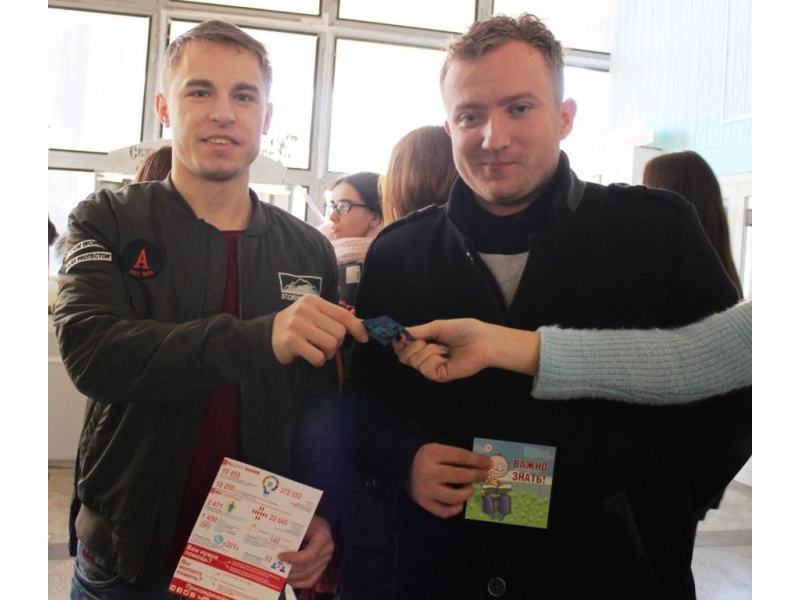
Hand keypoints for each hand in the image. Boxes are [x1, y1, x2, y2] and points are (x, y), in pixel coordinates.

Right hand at [272, 294, 367, 365]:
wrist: (267, 335)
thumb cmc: (297, 326)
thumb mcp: (314, 315)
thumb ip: (333, 319)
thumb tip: (360, 328)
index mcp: (314, 301)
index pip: (343, 314)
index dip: (357, 328)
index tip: (364, 338)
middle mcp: (306, 310)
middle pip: (339, 332)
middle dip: (337, 344)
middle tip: (325, 345)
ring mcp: (297, 325)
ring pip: (331, 345)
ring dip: (328, 354)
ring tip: (318, 350)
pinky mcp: (291, 341)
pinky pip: (318, 356)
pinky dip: (319, 361)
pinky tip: (311, 357)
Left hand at [279, 516, 333, 589]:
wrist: (316, 523)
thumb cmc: (307, 520)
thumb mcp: (301, 521)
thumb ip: (292, 533)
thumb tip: (275, 544)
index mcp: (323, 537)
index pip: (309, 555)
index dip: (294, 559)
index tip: (280, 556)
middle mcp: (327, 550)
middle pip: (307, 567)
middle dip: (290, 570)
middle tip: (275, 567)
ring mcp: (325, 560)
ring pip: (308, 576)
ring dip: (292, 577)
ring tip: (279, 573)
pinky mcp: (322, 567)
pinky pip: (311, 580)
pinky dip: (298, 583)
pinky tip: (288, 579)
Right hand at [393, 319, 540, 381]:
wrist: (482, 341)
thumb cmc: (464, 331)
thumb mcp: (437, 326)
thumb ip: (417, 331)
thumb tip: (398, 334)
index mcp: (426, 345)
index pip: (403, 348)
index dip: (399, 343)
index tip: (400, 336)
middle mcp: (427, 357)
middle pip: (404, 357)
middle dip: (412, 345)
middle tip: (428, 341)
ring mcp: (433, 368)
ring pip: (413, 361)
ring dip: (427, 350)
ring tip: (443, 348)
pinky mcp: (439, 375)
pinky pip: (425, 368)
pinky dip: (433, 358)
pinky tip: (445, 356)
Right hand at [406, 443, 491, 517]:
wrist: (405, 469)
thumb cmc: (428, 459)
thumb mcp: (440, 450)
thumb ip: (458, 457)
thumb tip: (483, 465)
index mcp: (432, 453)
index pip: (461, 457)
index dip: (478, 461)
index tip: (488, 464)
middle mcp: (427, 472)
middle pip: (460, 476)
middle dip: (477, 476)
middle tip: (484, 476)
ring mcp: (426, 490)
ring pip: (455, 497)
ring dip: (467, 493)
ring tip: (468, 488)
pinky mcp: (424, 503)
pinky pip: (446, 511)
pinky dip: (457, 507)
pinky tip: (459, 501)